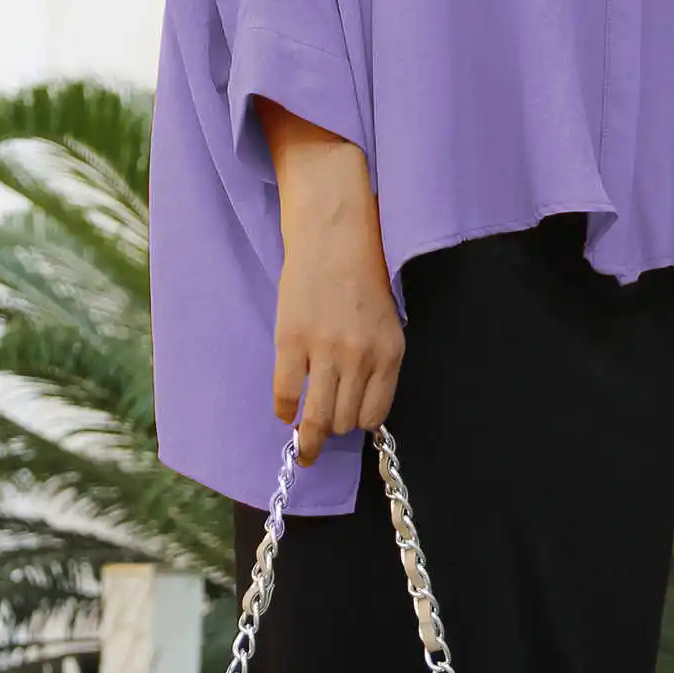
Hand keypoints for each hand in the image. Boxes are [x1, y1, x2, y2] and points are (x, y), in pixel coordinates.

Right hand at [257, 99, 404, 466]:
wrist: (333, 230)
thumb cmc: (362, 269)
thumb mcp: (385, 318)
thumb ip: (376, 359)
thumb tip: (358, 403)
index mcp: (390, 351)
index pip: (374, 414)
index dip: (358, 422)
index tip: (347, 422)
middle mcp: (361, 356)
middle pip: (344, 420)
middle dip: (333, 429)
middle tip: (320, 430)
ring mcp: (325, 349)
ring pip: (316, 417)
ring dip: (308, 436)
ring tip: (302, 442)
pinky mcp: (292, 339)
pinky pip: (285, 393)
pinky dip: (284, 409)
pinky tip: (285, 409)